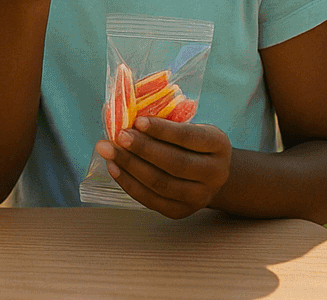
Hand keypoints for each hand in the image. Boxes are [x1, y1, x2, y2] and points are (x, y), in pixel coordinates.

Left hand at [95, 117, 232, 217]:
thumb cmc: (189, 143)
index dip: (162, 130)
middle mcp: (215, 173)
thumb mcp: (187, 126)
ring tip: (108, 150)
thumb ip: (163, 121)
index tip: (137, 121)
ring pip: (162, 184)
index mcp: (218, 145)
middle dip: (143, 149)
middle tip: (119, 136)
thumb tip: (123, 115)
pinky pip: (152, 200)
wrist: (207, 175)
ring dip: (130, 166)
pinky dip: (129, 183)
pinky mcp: (182, 211)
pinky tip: (114, 167)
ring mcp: (200, 196)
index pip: (189, 138)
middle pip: (175, 163)